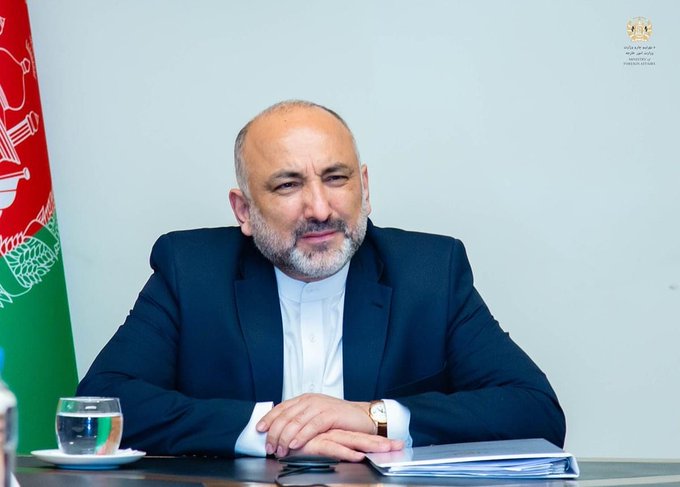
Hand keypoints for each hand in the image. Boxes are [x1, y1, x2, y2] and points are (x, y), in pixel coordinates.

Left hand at [256, 393, 375, 456]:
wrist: (362, 417)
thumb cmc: (338, 419)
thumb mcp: (314, 416)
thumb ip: (299, 420)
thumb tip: (278, 432)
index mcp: (304, 399)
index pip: (281, 408)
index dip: (268, 419)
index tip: (259, 430)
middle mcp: (310, 400)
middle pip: (285, 416)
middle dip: (275, 434)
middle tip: (270, 447)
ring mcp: (320, 406)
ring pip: (296, 422)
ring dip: (285, 438)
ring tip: (280, 450)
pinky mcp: (330, 414)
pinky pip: (311, 426)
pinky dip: (301, 436)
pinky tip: (294, 444)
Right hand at [296, 429, 402, 461]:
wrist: (280, 435)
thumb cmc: (297, 440)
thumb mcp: (318, 443)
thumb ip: (331, 445)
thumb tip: (349, 450)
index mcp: (336, 432)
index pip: (360, 436)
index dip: (377, 441)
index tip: (396, 445)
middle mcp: (334, 433)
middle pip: (360, 437)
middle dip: (380, 442)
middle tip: (399, 445)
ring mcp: (326, 436)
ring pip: (352, 441)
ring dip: (371, 445)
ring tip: (388, 449)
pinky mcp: (316, 443)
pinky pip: (333, 448)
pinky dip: (346, 452)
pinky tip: (358, 456)